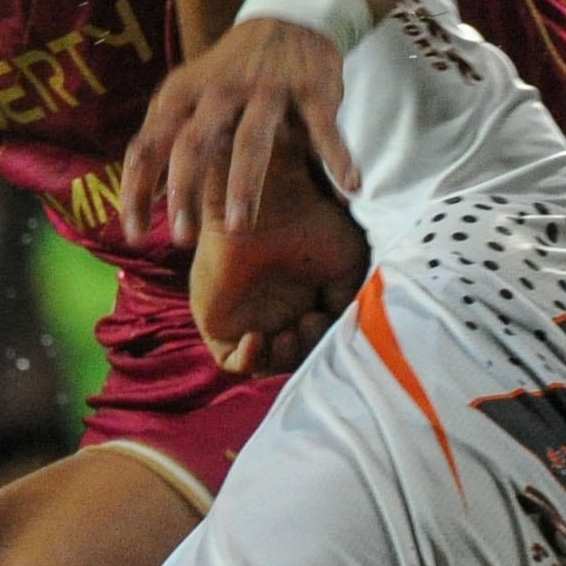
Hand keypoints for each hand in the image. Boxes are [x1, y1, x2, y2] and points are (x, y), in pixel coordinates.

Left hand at [129, 12, 357, 246]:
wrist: (290, 16)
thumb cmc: (233, 73)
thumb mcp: (191, 94)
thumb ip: (168, 140)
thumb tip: (145, 198)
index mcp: (183, 94)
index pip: (149, 145)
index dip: (137, 189)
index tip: (132, 233)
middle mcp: (220, 90)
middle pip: (194, 143)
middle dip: (184, 190)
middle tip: (182, 237)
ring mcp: (267, 90)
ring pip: (251, 140)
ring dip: (243, 185)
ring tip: (239, 226)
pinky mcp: (312, 89)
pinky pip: (323, 129)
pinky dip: (337, 157)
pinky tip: (349, 187)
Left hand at [191, 158, 368, 376]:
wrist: (267, 201)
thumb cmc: (311, 222)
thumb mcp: (347, 266)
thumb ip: (349, 303)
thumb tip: (344, 331)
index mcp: (304, 302)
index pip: (314, 343)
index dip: (324, 342)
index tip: (326, 314)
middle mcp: (274, 312)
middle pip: (292, 358)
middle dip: (304, 352)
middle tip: (310, 322)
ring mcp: (246, 319)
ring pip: (265, 364)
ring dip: (282, 358)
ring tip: (290, 333)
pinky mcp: (216, 320)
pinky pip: (230, 360)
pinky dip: (247, 360)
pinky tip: (259, 338)